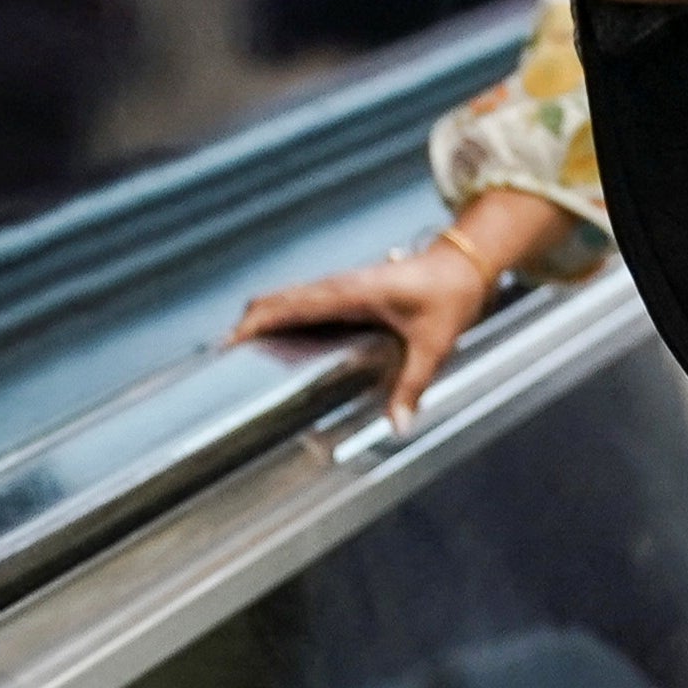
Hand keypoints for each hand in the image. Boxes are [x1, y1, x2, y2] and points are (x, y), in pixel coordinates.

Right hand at [233, 192, 574, 423]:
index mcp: (348, 293)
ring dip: (259, 323)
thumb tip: (398, 425)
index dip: (251, 324)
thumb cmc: (450, 294)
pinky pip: (302, 304)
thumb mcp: (434, 344)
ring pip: (285, 301)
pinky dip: (280, 320)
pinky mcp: (346, 294)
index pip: (285, 305)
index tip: (226, 348)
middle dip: (244, 328)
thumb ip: (414, 385)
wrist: (464, 263)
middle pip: (273, 302)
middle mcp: (336, 287)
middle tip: (222, 364)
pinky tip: (276, 347)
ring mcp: (339, 288)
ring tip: (239, 360)